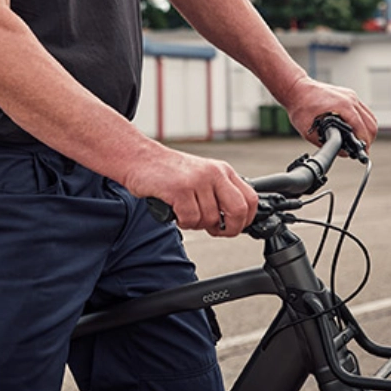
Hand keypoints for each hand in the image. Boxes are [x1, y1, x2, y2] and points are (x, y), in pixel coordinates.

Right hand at [124, 148, 258, 236]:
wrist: (141, 159)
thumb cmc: (170, 172)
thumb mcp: (202, 176)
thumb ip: (219, 193)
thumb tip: (236, 221)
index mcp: (222, 171)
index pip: (250, 199)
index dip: (245, 220)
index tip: (232, 227)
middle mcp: (214, 173)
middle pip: (238, 210)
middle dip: (229, 229)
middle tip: (214, 230)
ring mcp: (198, 180)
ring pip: (210, 219)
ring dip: (197, 224)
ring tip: (184, 211)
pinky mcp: (180, 189)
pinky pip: (191, 219)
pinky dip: (182, 222)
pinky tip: (175, 210)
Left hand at [285, 75, 377, 151]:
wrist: (296, 88)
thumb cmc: (300, 107)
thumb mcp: (311, 132)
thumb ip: (330, 144)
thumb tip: (345, 153)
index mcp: (343, 106)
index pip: (362, 128)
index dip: (364, 144)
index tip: (362, 154)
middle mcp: (350, 99)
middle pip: (371, 124)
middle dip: (368, 139)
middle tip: (361, 150)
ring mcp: (351, 96)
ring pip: (370, 117)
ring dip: (367, 131)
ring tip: (359, 142)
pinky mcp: (349, 95)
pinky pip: (364, 110)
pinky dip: (364, 122)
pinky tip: (356, 129)